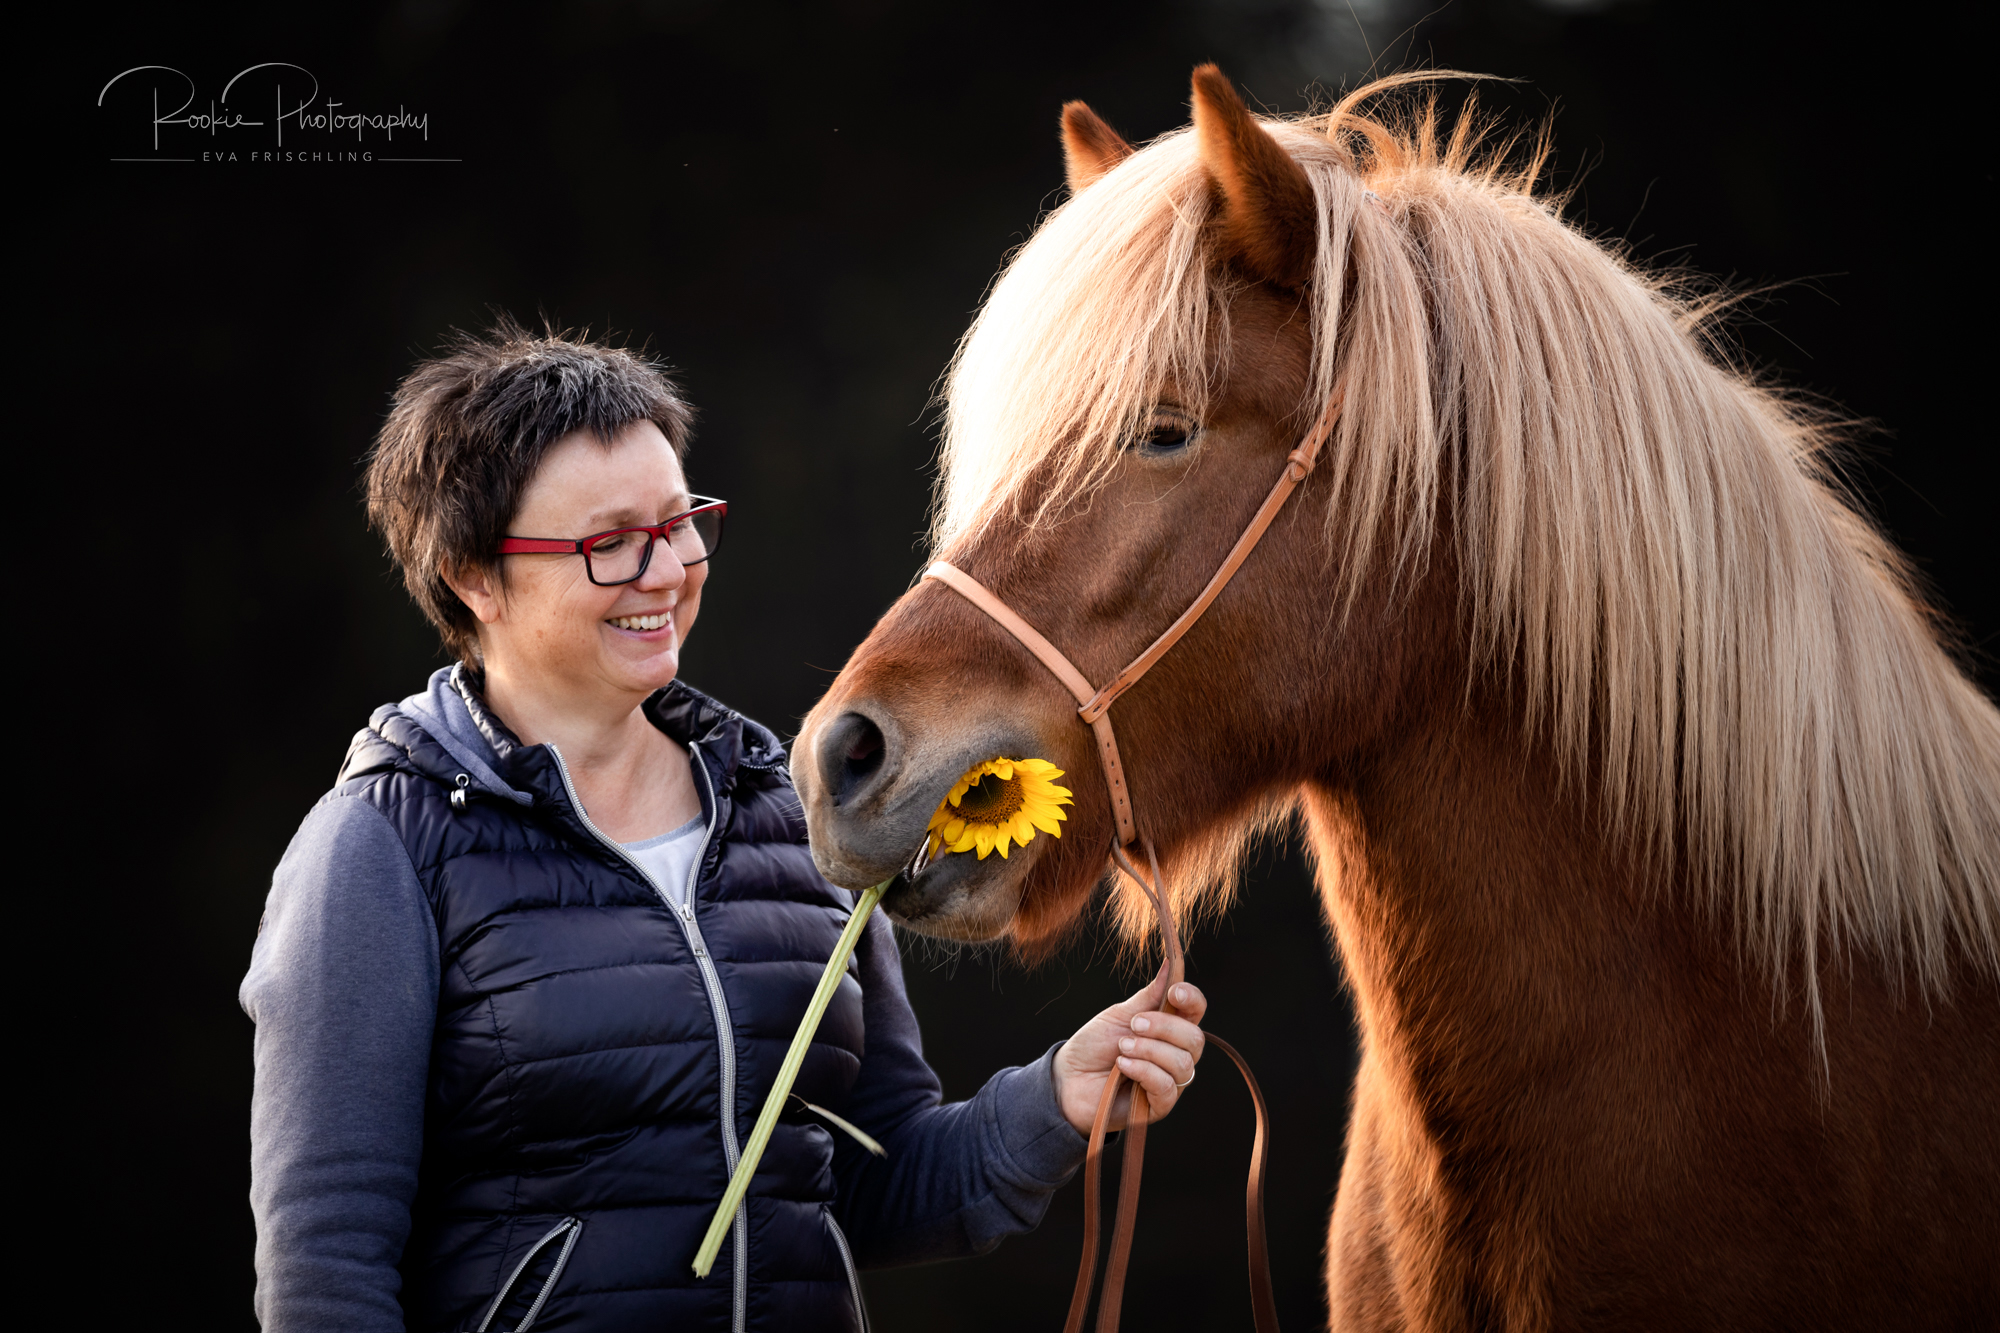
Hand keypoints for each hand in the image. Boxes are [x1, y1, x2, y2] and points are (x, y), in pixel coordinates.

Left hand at [1052, 977, 1206, 1135]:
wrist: (1069, 1078)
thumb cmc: (1095, 1045)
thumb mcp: (1120, 1014)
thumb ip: (1149, 996)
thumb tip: (1172, 964)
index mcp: (1169, 1029)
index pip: (1196, 1012)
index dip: (1191, 999)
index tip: (1174, 992)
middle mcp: (1176, 1054)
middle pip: (1194, 1038)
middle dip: (1164, 1028)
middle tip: (1133, 1025)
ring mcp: (1170, 1081)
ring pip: (1182, 1063)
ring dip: (1149, 1051)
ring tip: (1122, 1048)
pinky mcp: (1159, 1105)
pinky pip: (1167, 1086)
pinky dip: (1144, 1071)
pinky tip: (1123, 1066)